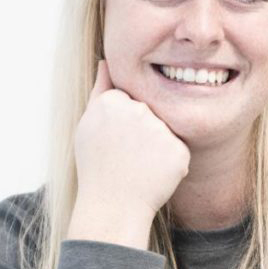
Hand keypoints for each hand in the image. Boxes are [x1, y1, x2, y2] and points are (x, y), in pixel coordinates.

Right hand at [73, 59, 190, 217]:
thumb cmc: (96, 167)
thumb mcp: (88, 125)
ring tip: (139, 168)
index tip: (113, 144)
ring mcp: (159, 130)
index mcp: (113, 100)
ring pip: (165, 133)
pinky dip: (170, 165)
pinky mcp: (178, 150)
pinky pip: (178, 152)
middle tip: (126, 158)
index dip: (123, 125)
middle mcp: (137, 110)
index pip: (130, 101)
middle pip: (150, 114)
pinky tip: (153, 176)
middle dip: (142, 134)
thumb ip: (100, 89)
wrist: (112, 208)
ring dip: (157, 149)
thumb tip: (107, 61)